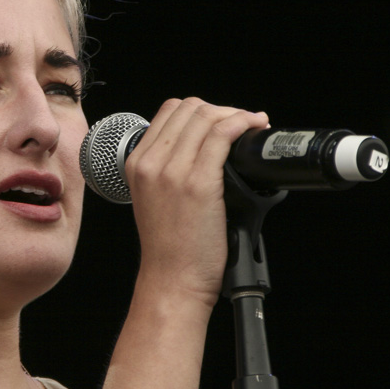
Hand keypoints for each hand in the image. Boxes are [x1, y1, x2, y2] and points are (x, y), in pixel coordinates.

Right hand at [124, 98, 268, 305]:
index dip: (201, 111)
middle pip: (189, 108)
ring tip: (251, 125)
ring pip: (206, 116)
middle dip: (220, 110)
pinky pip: (222, 134)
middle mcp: (150, 163)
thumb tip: (207, 147)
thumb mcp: (154, 199)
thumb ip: (168, 170)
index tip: (220, 122)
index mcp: (137, 164)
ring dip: (235, 114)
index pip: (170, 112)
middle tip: (241, 124)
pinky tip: (253, 128)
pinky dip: (241, 123)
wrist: (172, 280)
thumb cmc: (170, 248)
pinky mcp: (198, 183)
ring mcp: (172, 171)